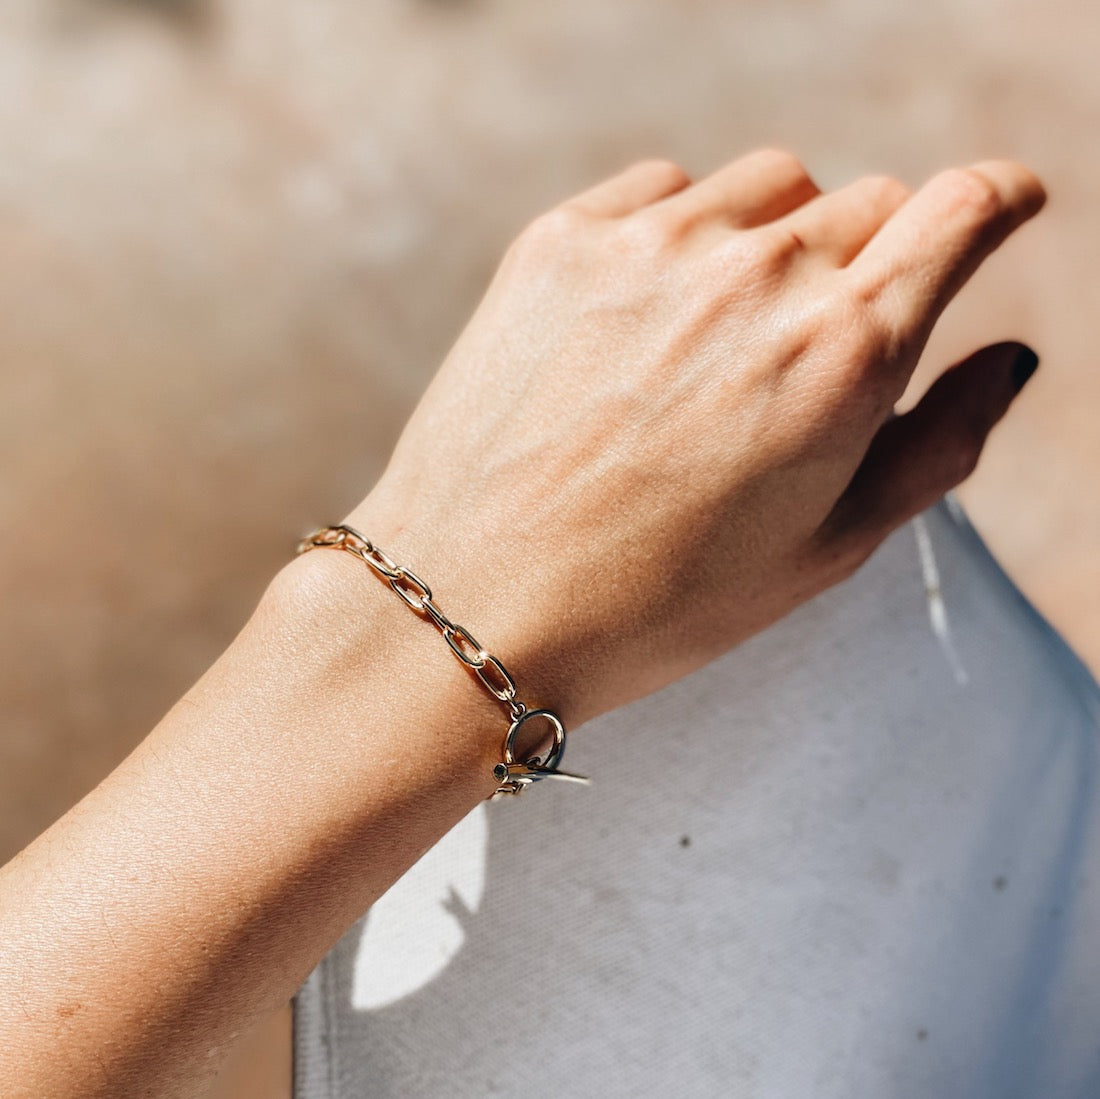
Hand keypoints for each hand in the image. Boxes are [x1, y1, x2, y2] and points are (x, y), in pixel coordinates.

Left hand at [343, 150, 1044, 724]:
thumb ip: (939, 445)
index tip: (999, 209)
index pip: (964, 210)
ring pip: (769, 186)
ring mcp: (651, 245)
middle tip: (808, 351)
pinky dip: (680, 232)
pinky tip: (647, 317)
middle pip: (867, 202)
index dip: (998, 203)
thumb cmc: (658, 602)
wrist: (473, 605)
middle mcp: (757, 275)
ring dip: (774, 240)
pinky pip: (664, 189)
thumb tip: (1011, 359)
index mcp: (842, 354)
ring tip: (719, 339)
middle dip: (868, 262)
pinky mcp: (560, 239)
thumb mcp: (825, 551)